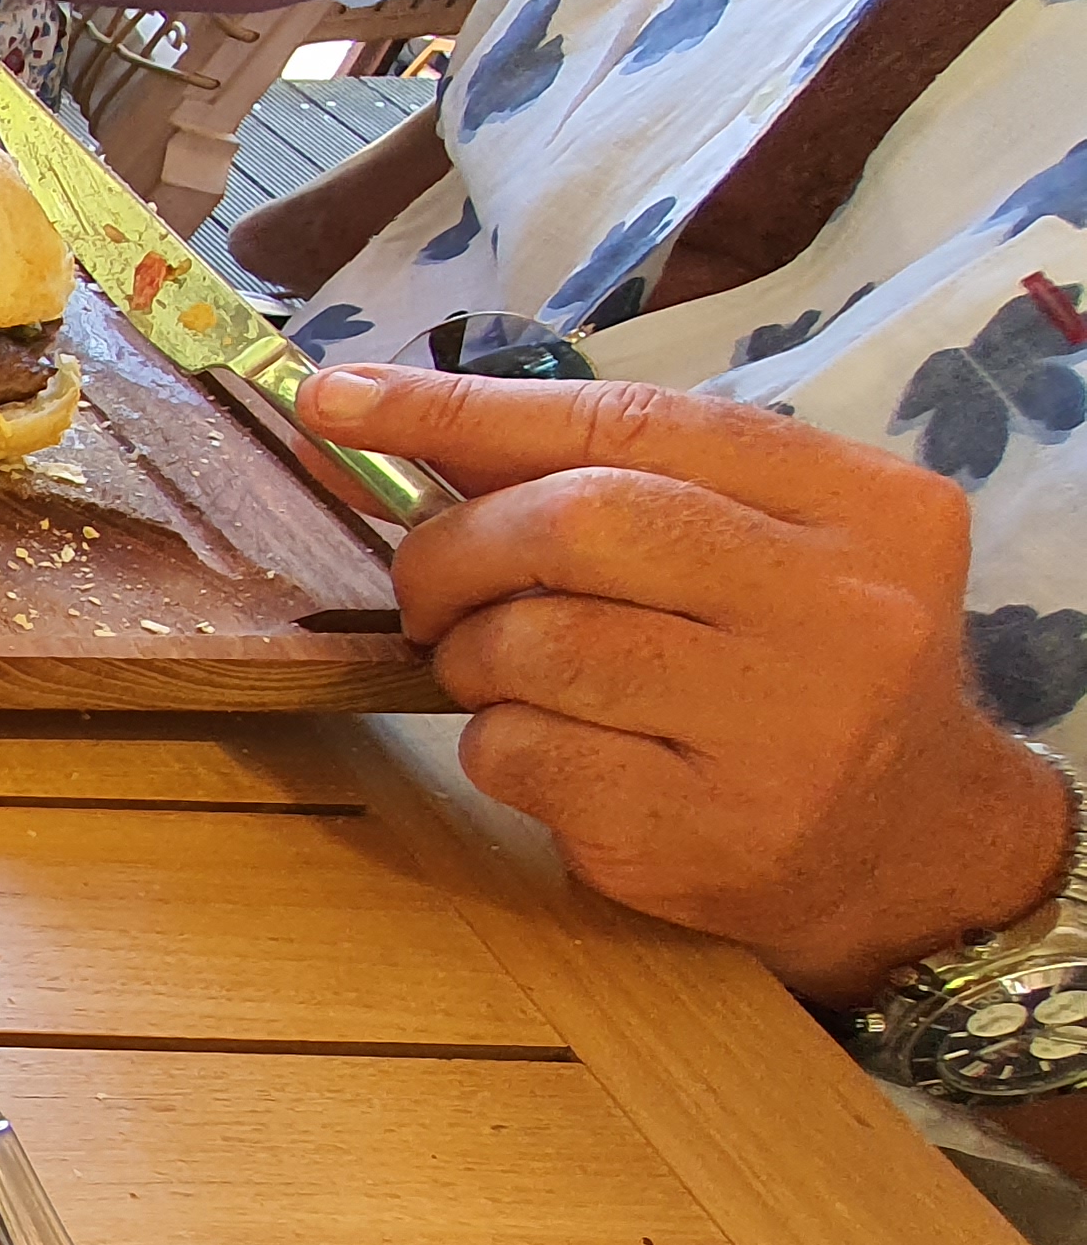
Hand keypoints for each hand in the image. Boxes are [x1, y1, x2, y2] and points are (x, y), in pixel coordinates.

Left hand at [301, 364, 1074, 1000]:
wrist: (906, 845)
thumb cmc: (785, 665)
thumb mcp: (741, 542)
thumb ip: (589, 474)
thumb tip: (363, 414)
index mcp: (863, 505)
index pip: (630, 422)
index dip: (463, 406)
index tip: (338, 398)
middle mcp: (843, 608)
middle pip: (579, 523)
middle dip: (456, 548)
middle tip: (428, 587)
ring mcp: (783, 728)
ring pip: (539, 644)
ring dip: (471, 656)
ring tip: (498, 671)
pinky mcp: (711, 832)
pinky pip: (528, 754)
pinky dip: (495, 742)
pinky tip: (545, 750)